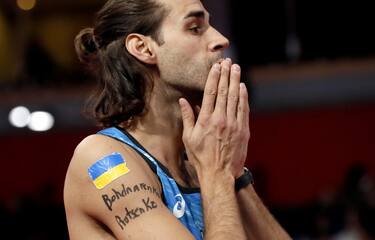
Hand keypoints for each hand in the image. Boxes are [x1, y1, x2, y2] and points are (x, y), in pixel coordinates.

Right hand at [179, 59, 249, 178]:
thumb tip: (183, 101)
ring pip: (235, 98)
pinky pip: (244, 109)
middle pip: (224, 91)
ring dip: (236, 81)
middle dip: (226, 74)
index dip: (214, 77)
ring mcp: (234, 124)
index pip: (210, 93)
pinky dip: (243, 97)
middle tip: (228, 61)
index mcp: (206, 120)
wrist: (219, 174)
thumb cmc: (200, 157)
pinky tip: (242, 87)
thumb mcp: (189, 138)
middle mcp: (220, 119)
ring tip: (236, 68)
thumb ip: (187, 117)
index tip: (217, 66)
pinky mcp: (243, 130)